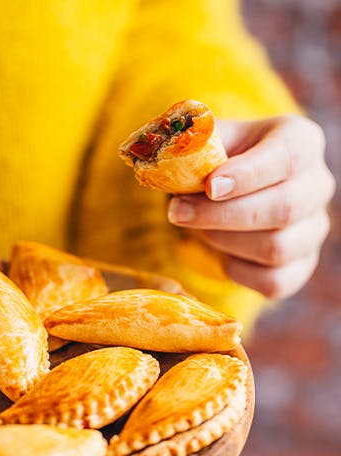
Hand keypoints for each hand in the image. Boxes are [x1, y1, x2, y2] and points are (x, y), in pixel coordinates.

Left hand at [168, 115, 335, 297]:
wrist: (229, 193)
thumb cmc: (218, 163)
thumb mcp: (207, 143)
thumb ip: (195, 146)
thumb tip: (171, 161)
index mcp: (300, 141)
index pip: (286, 157)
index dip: (247, 175)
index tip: (209, 186)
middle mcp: (316, 185)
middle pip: (283, 208)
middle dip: (221, 214)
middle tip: (177, 212)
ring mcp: (312, 229)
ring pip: (277, 248)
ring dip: (224, 241)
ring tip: (197, 227)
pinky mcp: (301, 266)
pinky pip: (273, 281)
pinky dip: (237, 270)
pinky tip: (218, 252)